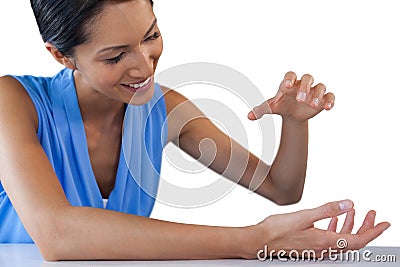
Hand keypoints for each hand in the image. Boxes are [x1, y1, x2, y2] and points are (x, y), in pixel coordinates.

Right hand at [245, 200, 389, 258]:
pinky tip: (334, 219)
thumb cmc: (276, 231)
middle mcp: (324, 248)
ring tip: (354, 212)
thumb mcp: (303, 216)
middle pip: (353, 240)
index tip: (384, 223)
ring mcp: (317, 249)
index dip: (373, 231)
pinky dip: (337, 228)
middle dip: (365, 226)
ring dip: (350, 225)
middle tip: (372, 215)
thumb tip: (347, 204)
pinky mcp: (310, 246)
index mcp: (325, 242)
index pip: (358, 240)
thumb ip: (327, 210)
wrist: (260, 241)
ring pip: (342, 239)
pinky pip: (331, 238)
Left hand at [248, 72, 334, 121]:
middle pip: (308, 78)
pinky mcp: (324, 99)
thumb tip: (249, 117)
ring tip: (312, 105)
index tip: (286, 85)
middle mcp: (303, 84)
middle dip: (304, 87)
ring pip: (320, 86)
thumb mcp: (271, 108)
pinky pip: (330, 96)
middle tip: (300, 99)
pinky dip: (330, 100)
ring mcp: (314, 91)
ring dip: (317, 94)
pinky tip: (328, 108)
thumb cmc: (281, 105)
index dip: (289, 78)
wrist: (292, 113)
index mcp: (289, 83)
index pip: (290, 75)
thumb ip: (261, 110)